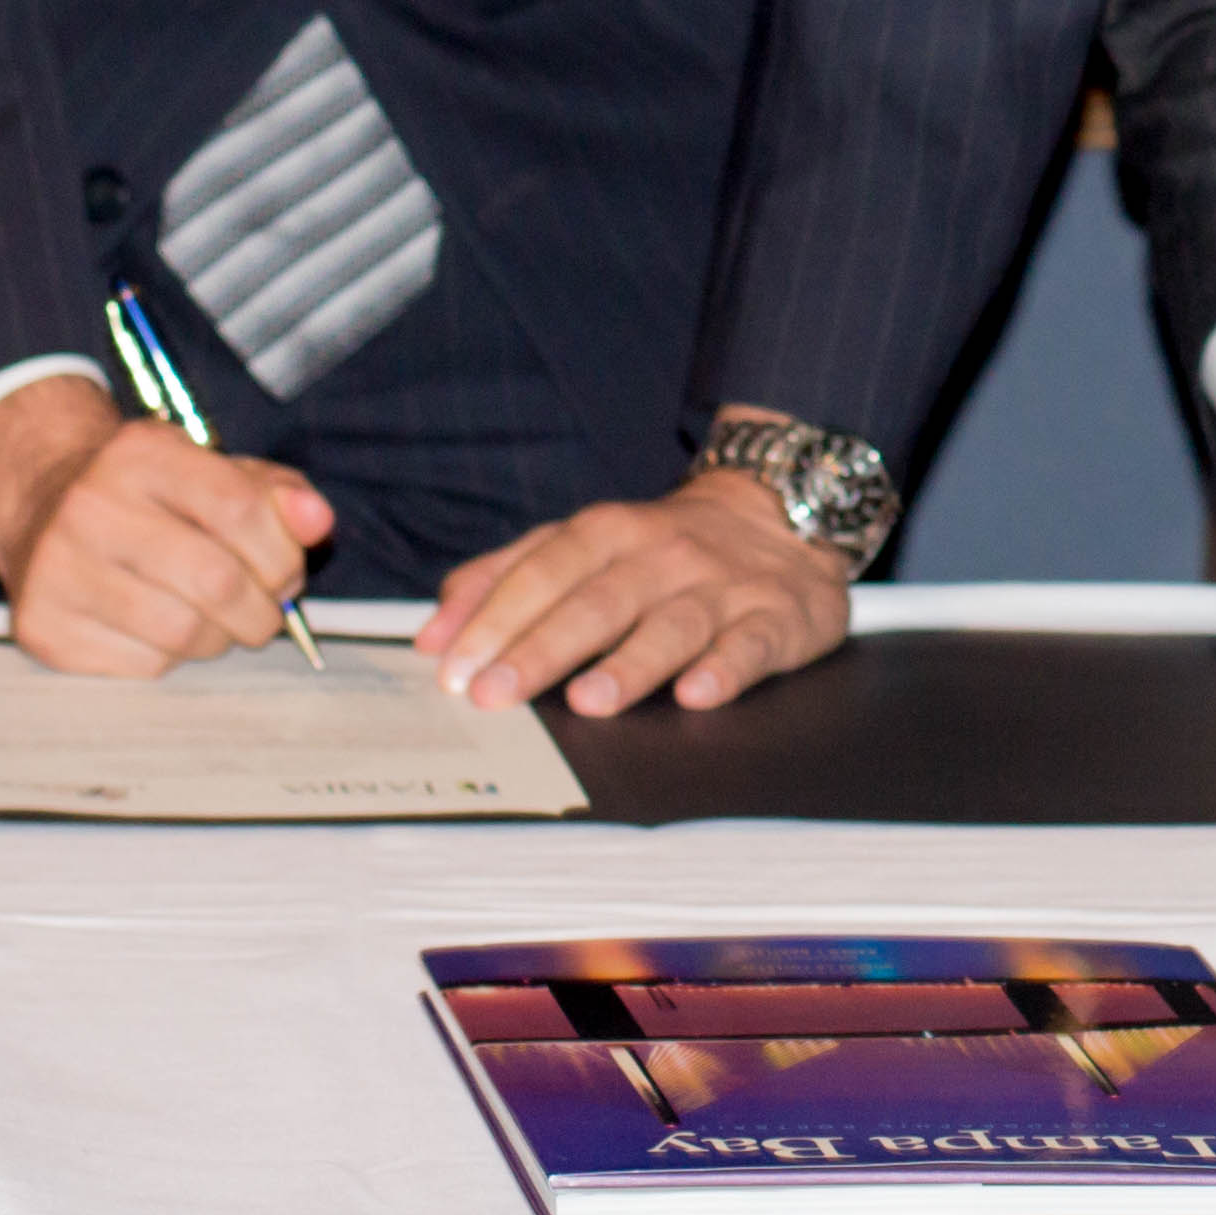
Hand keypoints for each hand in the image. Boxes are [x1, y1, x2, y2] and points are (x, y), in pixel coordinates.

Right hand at [0, 371, 335, 679]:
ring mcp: (57, 569)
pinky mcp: (41, 625)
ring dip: (220, 638)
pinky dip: (171, 657)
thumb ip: (275, 494)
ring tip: (216, 620)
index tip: (289, 572)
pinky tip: (161, 629)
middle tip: (265, 611)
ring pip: (181, 632)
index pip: (239, 509)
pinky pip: (142, 665)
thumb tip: (317, 522)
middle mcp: (90, 506)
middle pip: (215, 581)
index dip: (283, 553)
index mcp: (140, 454)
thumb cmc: (147, 495)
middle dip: (262, 610)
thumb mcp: (211, 470)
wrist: (39, 505)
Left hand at [415, 462, 852, 716]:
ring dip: (628, 664)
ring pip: (670, 625)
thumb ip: (506, 577)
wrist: (782, 513)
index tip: (452, 670)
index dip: (495, 619)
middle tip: (494, 694)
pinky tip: (696, 694)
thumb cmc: (662, 546)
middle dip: (541, 648)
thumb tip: (434, 633)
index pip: (543, 571)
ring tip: (588, 701)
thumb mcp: (583, 542)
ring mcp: (722, 586)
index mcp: (609, 531)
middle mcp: (663, 554)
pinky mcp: (774, 617)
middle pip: (596, 602)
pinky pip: (749, 644)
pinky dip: (724, 669)